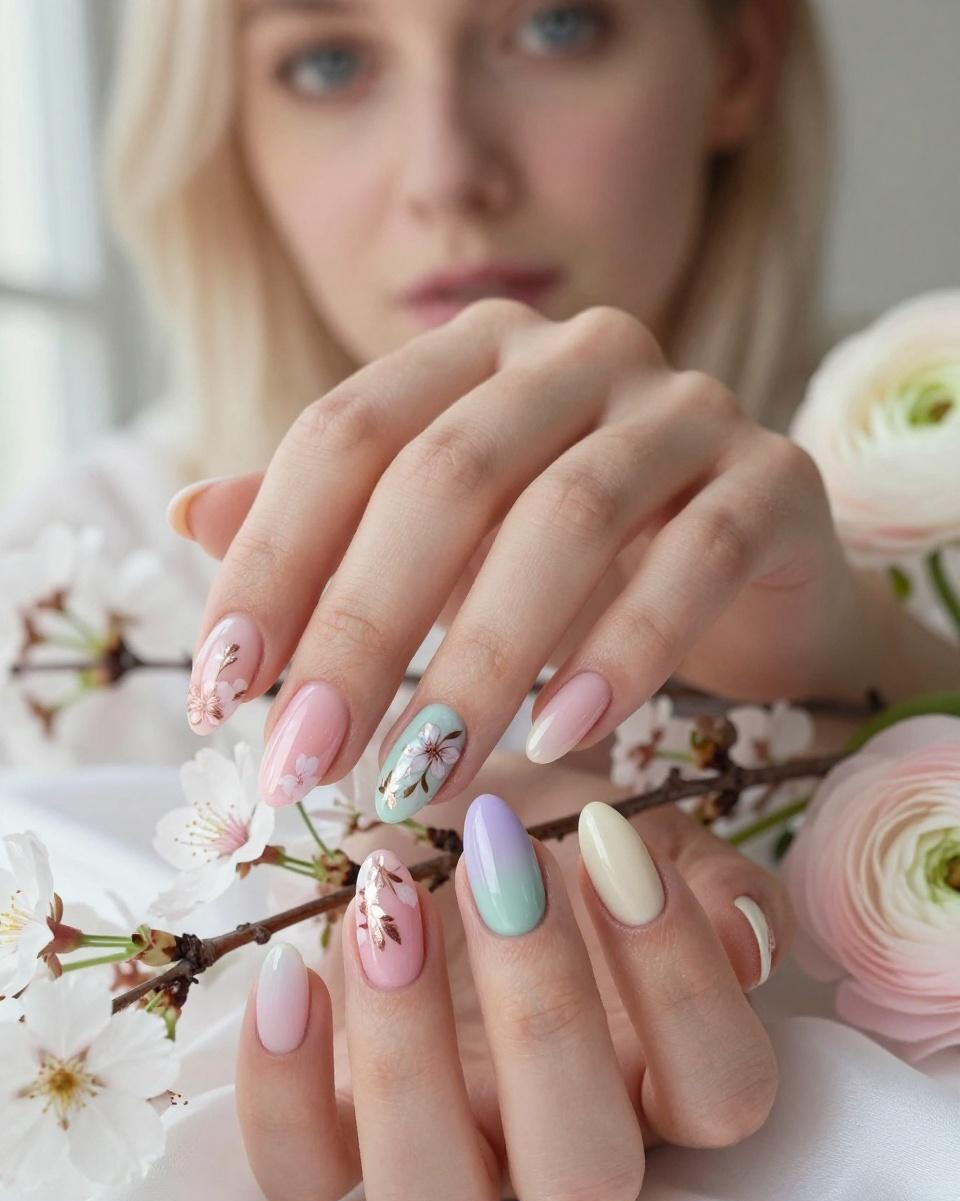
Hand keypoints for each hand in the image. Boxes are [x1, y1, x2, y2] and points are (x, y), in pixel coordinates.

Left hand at [176, 298, 862, 820]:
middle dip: (360, 629)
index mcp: (474, 354)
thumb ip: (330, 529)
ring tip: (420, 776)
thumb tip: (189, 514)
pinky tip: (562, 738)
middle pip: (444, 475)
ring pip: (567, 517)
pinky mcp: (775, 478)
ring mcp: (687, 405)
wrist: (757, 588)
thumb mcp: (442, 551)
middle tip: (306, 760)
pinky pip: (695, 557)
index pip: (346, 434)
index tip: (222, 689)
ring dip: (479, 661)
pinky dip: (622, 652)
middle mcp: (578, 353)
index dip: (273, 560)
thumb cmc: (580, 570)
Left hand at [235, 753, 790, 1200]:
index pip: (720, 1094)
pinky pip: (298, 1179)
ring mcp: (446, 1162)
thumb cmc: (554, 836)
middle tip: (500, 856)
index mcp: (662, 1079)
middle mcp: (562, 1147)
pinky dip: (280, 1090)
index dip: (678, 981)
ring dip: (408, 1062)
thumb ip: (710, 879)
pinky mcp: (333, 1148)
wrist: (435, 828)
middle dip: (543, 1013)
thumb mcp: (642, 830)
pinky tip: (291, 969)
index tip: (610, 840)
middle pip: (583, 1180)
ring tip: (385, 905)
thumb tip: (745, 937)